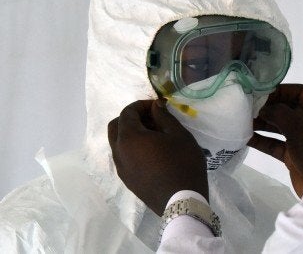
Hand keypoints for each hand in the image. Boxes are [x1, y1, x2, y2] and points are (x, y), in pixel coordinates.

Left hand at [108, 99, 208, 214]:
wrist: (182, 201)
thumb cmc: (183, 163)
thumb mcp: (179, 135)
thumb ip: (164, 117)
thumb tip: (155, 106)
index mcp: (130, 137)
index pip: (127, 112)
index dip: (142, 105)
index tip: (158, 107)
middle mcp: (119, 151)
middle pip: (116, 126)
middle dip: (131, 118)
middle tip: (152, 119)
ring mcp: (121, 168)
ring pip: (118, 143)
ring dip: (131, 134)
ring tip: (154, 136)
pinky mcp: (127, 180)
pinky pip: (123, 157)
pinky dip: (132, 148)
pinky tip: (152, 153)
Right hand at [249, 84, 302, 196]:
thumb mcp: (299, 129)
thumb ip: (279, 114)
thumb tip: (263, 108)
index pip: (301, 92)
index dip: (281, 90)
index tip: (260, 91)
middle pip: (290, 109)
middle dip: (270, 108)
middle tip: (248, 106)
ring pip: (282, 126)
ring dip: (264, 124)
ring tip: (243, 121)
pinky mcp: (296, 155)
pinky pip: (277, 143)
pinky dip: (264, 140)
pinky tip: (247, 137)